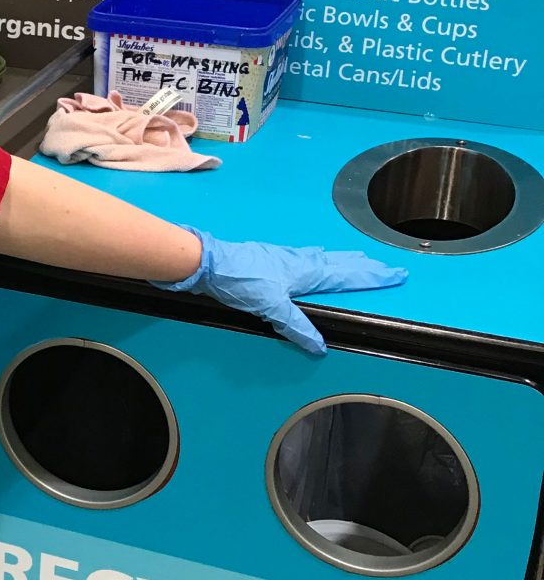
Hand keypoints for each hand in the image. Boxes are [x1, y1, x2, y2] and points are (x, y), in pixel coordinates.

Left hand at [150, 226, 407, 354]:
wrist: (209, 262)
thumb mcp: (271, 307)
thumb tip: (320, 347)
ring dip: (342, 261)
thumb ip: (296, 326)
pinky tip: (312, 261)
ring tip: (355, 262)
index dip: (372, 276)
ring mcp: (285, 258)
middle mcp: (299, 261)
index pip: (347, 275)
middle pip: (339, 263)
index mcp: (306, 272)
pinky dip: (319, 260)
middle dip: (362, 266)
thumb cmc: (240, 280)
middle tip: (384, 266)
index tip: (396, 273)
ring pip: (323, 259)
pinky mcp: (271, 258)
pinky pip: (306, 258)